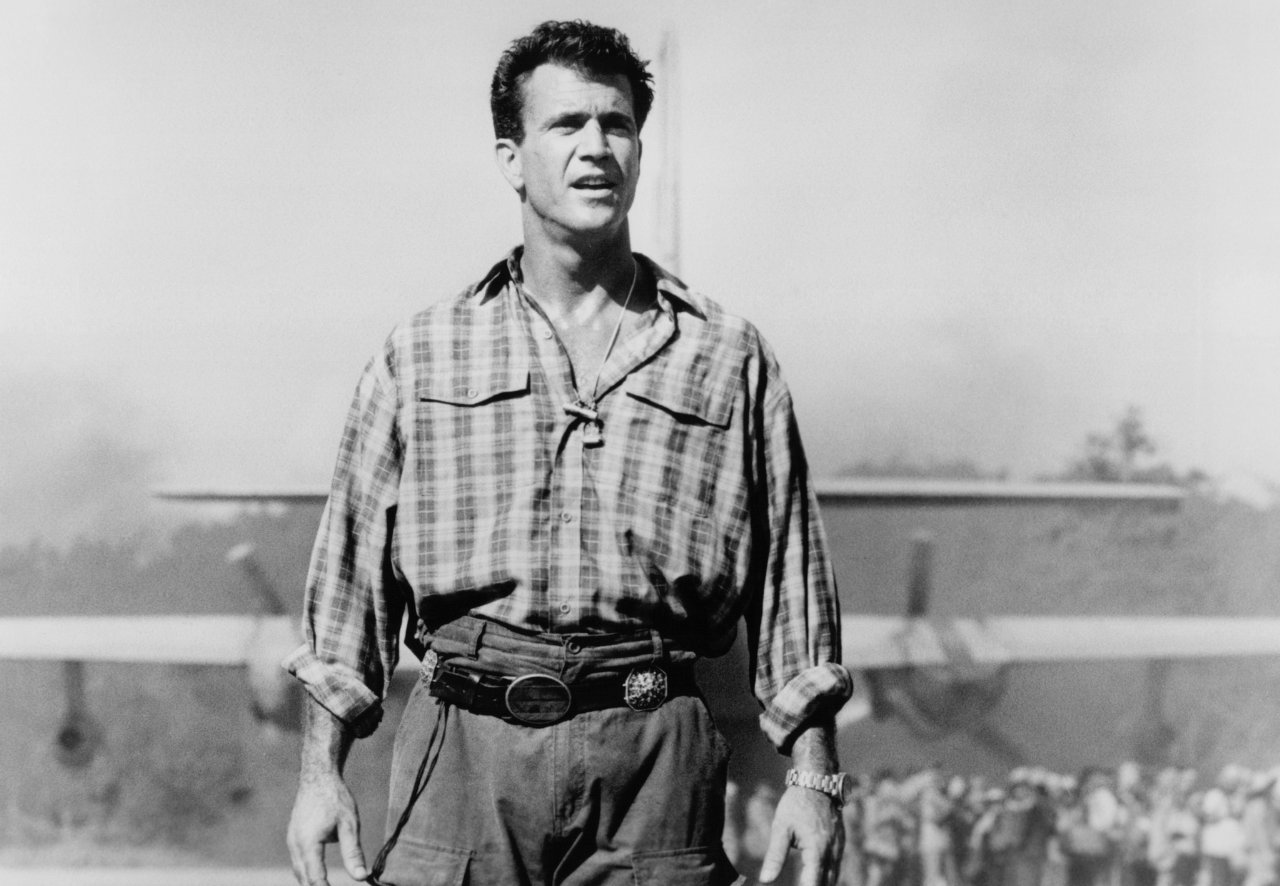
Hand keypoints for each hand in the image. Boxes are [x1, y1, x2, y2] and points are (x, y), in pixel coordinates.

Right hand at [287, 770, 368, 884]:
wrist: (318, 776)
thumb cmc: (335, 798)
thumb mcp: (349, 825)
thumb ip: (353, 853)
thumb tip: (361, 877)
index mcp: (308, 844)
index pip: (315, 879)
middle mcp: (295, 845)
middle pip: (304, 879)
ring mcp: (292, 842)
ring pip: (299, 872)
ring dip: (311, 882)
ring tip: (328, 885)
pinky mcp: (293, 838)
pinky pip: (298, 862)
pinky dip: (307, 873)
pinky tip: (318, 877)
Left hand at [758, 785, 843, 885]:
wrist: (816, 783)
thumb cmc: (796, 804)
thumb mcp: (781, 828)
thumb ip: (775, 856)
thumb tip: (765, 879)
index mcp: (817, 849)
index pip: (813, 883)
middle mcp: (832, 851)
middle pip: (826, 883)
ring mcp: (839, 847)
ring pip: (834, 877)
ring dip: (823, 883)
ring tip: (806, 883)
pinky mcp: (841, 843)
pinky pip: (837, 866)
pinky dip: (828, 876)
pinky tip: (817, 878)